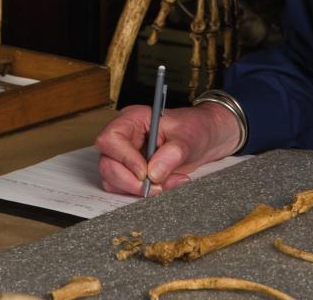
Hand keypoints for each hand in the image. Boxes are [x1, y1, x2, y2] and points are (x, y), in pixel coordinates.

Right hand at [95, 102, 241, 196]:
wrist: (205, 139)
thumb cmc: (195, 128)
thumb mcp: (189, 137)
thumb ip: (173, 153)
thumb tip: (154, 173)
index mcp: (132, 119)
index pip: (110, 139)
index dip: (124, 158)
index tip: (145, 172)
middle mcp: (124, 138)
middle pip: (107, 164)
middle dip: (131, 181)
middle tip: (158, 186)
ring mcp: (125, 156)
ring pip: (113, 181)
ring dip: (138, 190)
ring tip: (169, 183)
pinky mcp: (131, 173)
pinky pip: (125, 189)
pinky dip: (143, 194)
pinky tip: (166, 185)